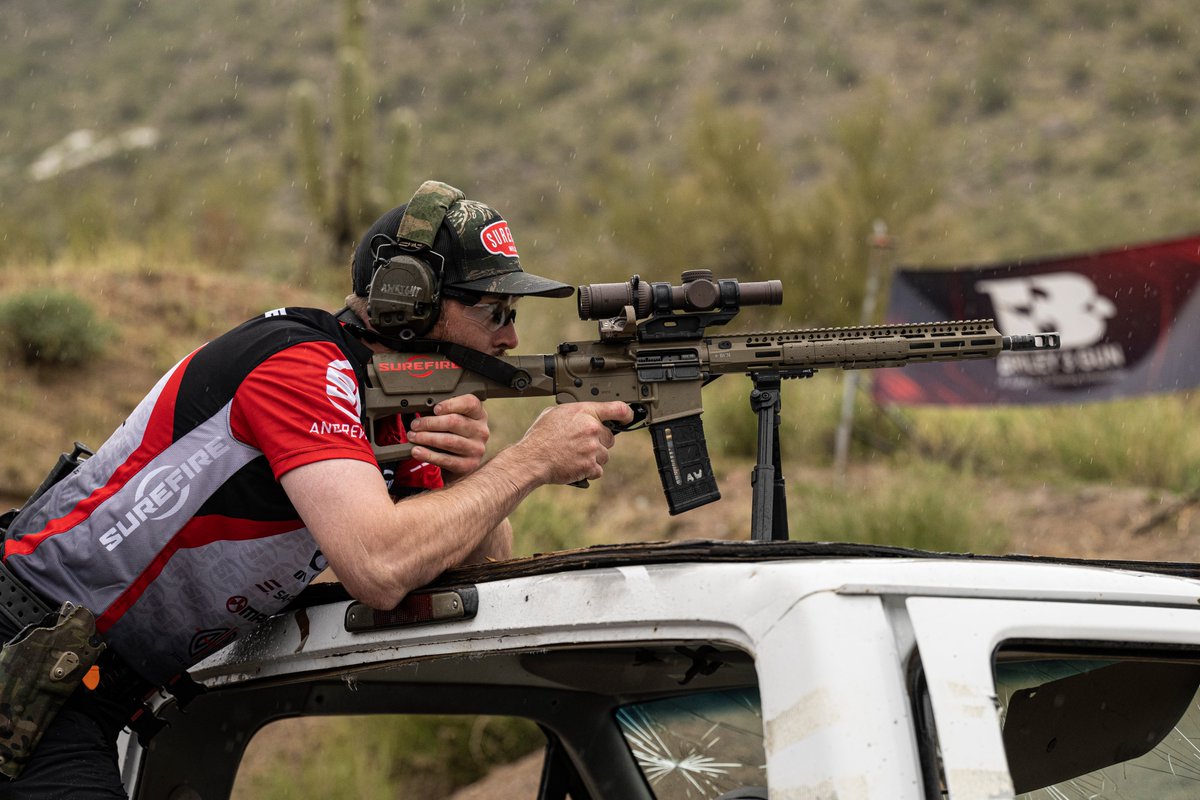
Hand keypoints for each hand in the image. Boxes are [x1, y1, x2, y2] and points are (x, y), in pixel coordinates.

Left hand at [406, 394, 489, 475]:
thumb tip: (420, 409)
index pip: (470, 403)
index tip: (435, 409)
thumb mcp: (455, 421)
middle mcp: (481, 431)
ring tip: (413, 437)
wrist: (461, 463)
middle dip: (430, 423)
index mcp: (479, 415)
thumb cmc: (454, 436)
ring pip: (448, 441)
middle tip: (415, 425)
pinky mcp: (468, 465)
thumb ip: (443, 413)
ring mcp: (476, 449)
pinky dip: (428, 454)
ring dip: (426, 438)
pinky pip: (445, 459)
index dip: (451, 404)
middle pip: (454, 422)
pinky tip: (417, 451)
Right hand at [514, 401, 634, 484]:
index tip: (629, 418)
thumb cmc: (539, 437)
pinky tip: (575, 466)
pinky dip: (589, 471)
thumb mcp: (554, 413)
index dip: (627, 414)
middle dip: (598, 442)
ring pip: (605, 455)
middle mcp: (592, 428)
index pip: (617, 409)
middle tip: (581, 445)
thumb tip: (580, 415)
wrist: (532, 459)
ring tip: (575, 457)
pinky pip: (598, 470)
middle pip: (610, 438)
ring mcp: (593, 448)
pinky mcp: (591, 465)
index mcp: (584, 412)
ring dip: (594, 458)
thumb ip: (574, 413)